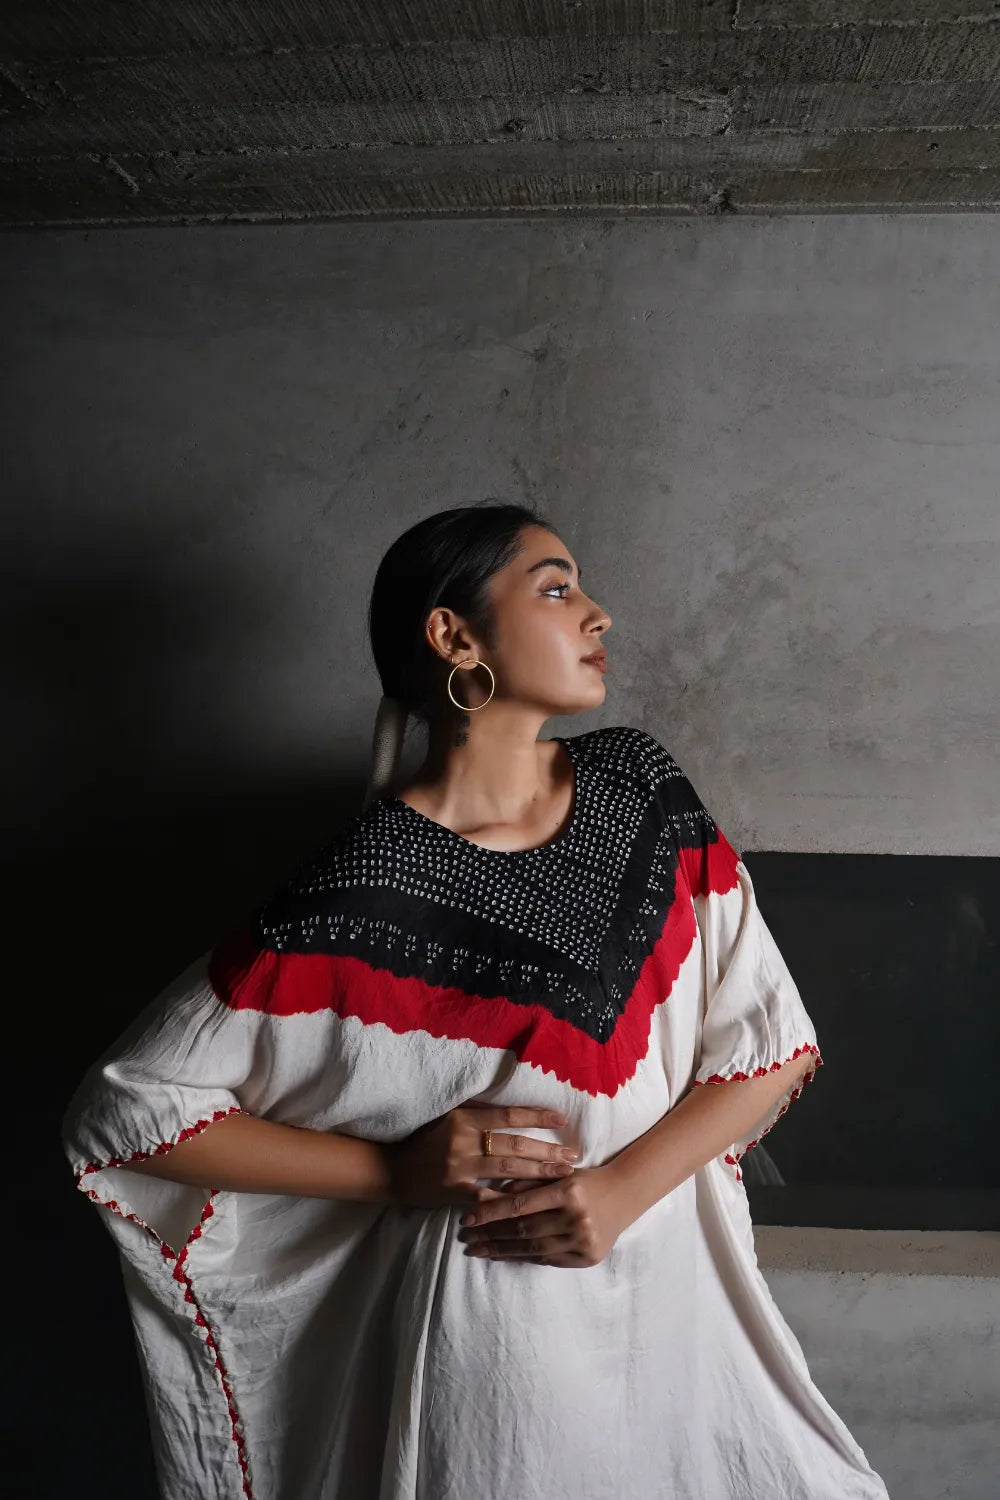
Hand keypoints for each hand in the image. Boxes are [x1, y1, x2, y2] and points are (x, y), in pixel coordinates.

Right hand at [385, 1103, 578, 1210]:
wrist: (391, 1169)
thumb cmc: (423, 1141)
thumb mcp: (448, 1118)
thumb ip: (477, 1114)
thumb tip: (512, 1109)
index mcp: (464, 1119)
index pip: (508, 1115)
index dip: (537, 1116)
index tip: (562, 1119)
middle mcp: (464, 1140)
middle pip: (514, 1144)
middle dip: (547, 1151)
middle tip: (573, 1156)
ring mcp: (459, 1167)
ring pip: (507, 1169)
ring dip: (538, 1172)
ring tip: (564, 1175)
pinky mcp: (453, 1191)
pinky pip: (488, 1197)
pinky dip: (509, 1200)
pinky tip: (532, 1204)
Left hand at [456, 1164, 631, 1267]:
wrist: (626, 1194)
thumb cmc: (586, 1180)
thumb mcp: (559, 1173)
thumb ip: (528, 1180)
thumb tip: (493, 1192)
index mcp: (568, 1191)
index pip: (520, 1205)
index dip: (490, 1213)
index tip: (466, 1219)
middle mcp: (576, 1218)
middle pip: (524, 1230)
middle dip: (491, 1235)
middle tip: (466, 1239)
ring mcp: (583, 1241)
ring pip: (533, 1249)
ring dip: (502, 1250)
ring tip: (479, 1250)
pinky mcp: (587, 1258)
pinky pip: (548, 1260)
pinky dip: (524, 1257)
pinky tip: (505, 1255)